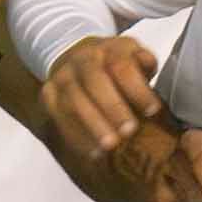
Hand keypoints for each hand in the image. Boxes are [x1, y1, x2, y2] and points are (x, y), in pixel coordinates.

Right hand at [48, 35, 166, 157]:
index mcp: (109, 49)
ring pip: (73, 100)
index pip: (122, 65)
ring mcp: (62, 77)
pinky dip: (77, 137)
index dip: (137, 89)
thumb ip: (145, 63)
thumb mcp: (134, 58)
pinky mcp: (49, 95)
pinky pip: (59, 117)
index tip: (153, 110)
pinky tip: (94, 152)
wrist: (77, 59)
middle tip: (128, 132)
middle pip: (94, 80)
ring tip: (110, 146)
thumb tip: (147, 66)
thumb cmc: (115, 66)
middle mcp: (82, 59)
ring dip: (92, 125)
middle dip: (112, 107)